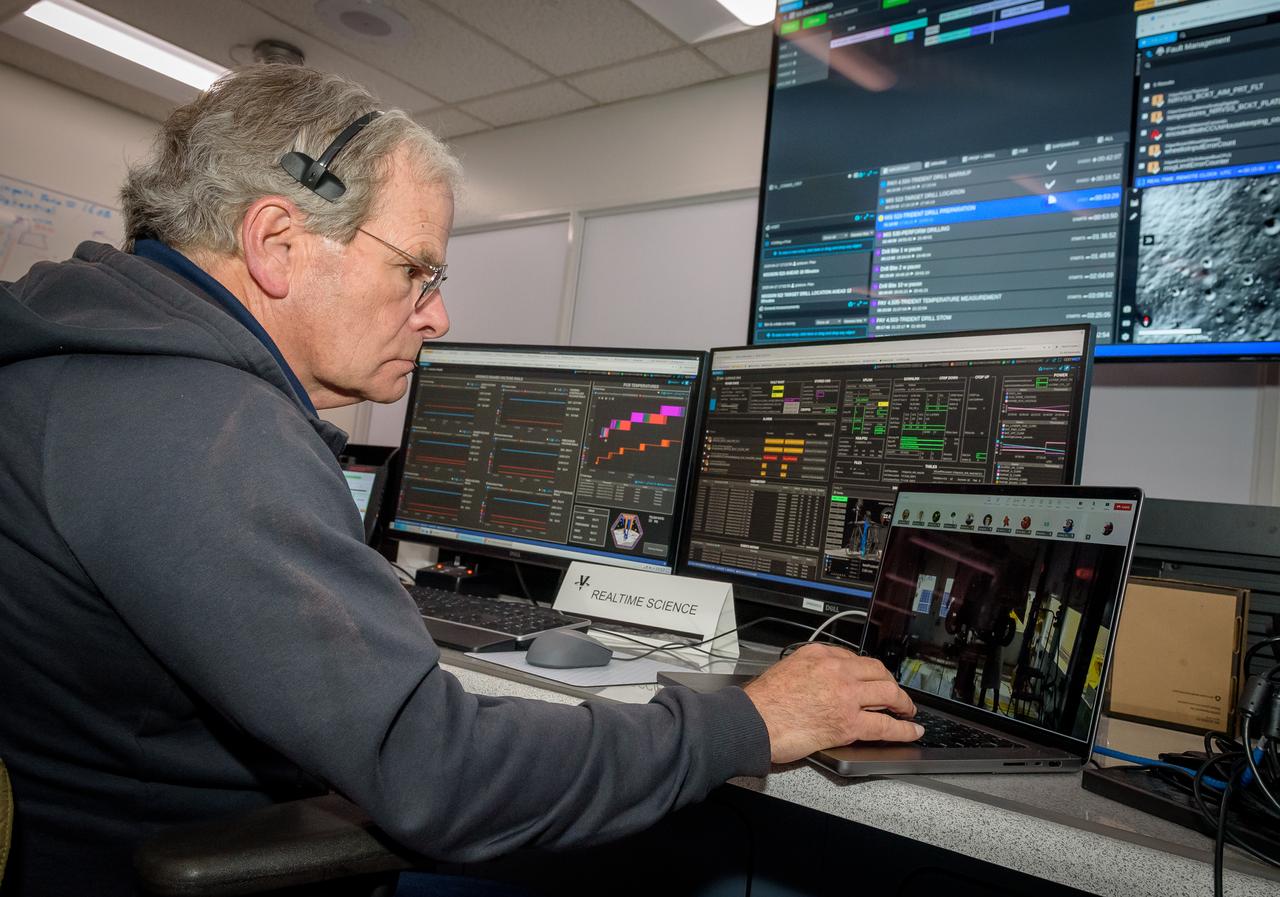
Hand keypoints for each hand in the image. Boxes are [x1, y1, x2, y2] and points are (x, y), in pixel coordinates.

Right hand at [743, 644, 922, 763]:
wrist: (753, 721)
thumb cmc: (762, 702)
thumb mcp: (786, 669)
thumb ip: (809, 670)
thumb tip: (822, 681)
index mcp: (819, 654)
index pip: (855, 658)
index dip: (868, 672)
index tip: (872, 679)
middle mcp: (836, 670)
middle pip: (877, 672)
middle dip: (891, 683)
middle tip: (895, 693)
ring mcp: (846, 696)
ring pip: (888, 693)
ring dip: (903, 703)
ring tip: (908, 710)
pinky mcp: (849, 723)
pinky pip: (886, 725)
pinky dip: (904, 729)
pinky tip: (912, 730)